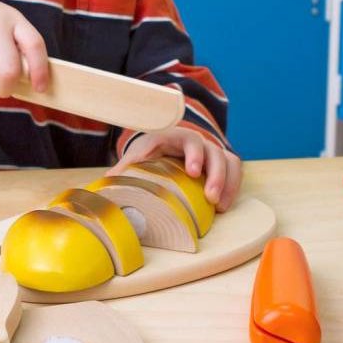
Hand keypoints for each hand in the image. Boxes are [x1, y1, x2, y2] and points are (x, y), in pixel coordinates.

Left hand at [107, 128, 241, 211]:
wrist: (163, 144)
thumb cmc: (149, 152)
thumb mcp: (137, 156)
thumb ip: (125, 167)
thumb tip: (107, 180)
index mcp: (174, 136)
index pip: (187, 140)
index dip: (193, 154)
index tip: (193, 172)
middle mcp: (196, 141)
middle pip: (211, 151)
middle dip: (214, 174)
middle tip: (209, 196)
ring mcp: (210, 151)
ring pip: (227, 160)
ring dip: (226, 182)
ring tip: (218, 205)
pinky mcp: (221, 162)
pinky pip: (234, 170)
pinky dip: (232, 187)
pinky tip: (223, 206)